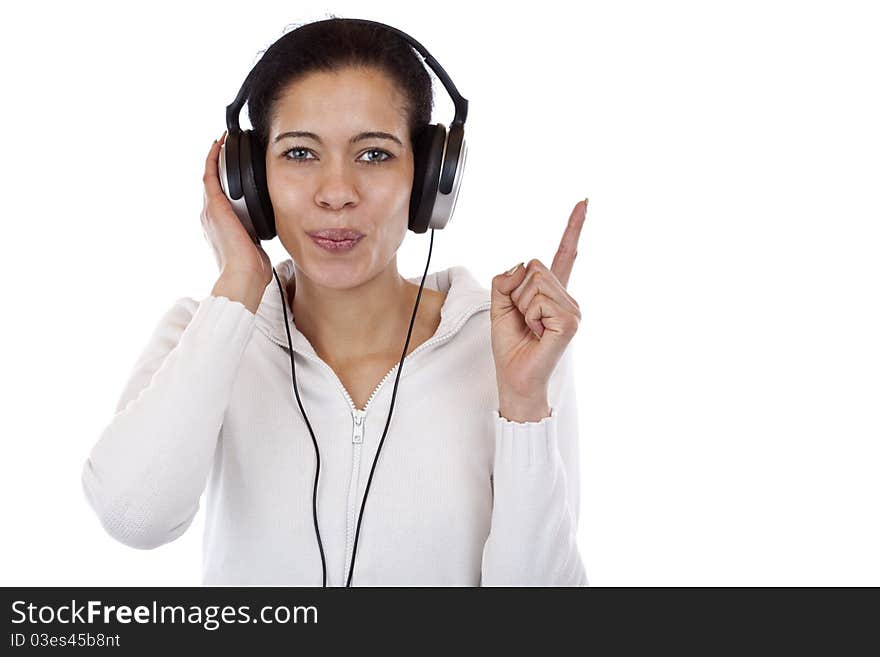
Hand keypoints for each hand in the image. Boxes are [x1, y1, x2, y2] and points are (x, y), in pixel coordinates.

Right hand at [202, 130, 272, 286]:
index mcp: (220, 226)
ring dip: (215, 157)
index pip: (219, 196)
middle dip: (218, 164)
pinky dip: (213, 158)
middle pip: (212, 183)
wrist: (243, 275)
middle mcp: (210, 216)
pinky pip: (210, 175)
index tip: (232, 166)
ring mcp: (210, 211)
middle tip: (226, 145)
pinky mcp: (215, 206)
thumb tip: (270, 232)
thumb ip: (258, 234)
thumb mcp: (256, 246)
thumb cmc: (252, 269)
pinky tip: (220, 144)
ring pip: (209, 176)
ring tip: (223, 140)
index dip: (224, 179)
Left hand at [490, 199, 587, 419]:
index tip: (584, 202)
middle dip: (516, 291)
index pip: (564, 255)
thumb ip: (506, 280)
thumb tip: (521, 267)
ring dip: (522, 306)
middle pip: (533, 266)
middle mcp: (567, 298)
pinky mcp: (570, 322)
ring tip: (531, 328)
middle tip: (523, 319)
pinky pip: (539, 301)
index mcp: (552, 293)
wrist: (515, 378)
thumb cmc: (510, 346)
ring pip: (534, 283)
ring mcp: (572, 310)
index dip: (573, 228)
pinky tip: (537, 333)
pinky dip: (529, 317)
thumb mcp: (499, 305)